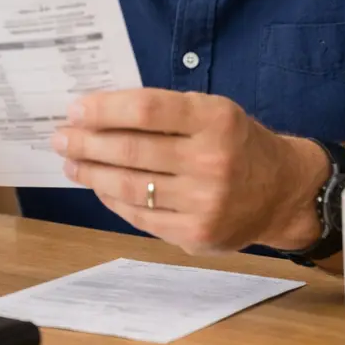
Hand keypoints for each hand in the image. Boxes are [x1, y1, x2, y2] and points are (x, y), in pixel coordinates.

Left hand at [52, 89, 326, 254]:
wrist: (283, 192)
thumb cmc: (238, 144)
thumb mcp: (214, 112)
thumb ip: (165, 112)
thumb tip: (99, 113)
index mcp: (215, 119)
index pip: (145, 111)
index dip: (103, 110)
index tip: (76, 110)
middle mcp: (211, 160)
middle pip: (130, 150)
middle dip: (86, 143)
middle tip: (61, 138)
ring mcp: (203, 202)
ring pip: (129, 186)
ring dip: (91, 173)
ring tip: (72, 163)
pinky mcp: (196, 234)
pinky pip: (140, 215)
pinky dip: (112, 199)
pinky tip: (99, 186)